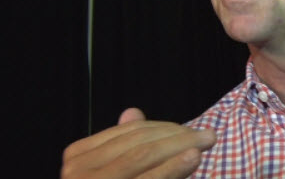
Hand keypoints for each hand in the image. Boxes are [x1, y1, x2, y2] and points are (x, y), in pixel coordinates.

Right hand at [61, 108, 215, 178]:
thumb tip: (133, 112)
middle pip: (138, 142)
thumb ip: (123, 146)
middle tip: (208, 135)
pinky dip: (172, 167)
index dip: (164, 127)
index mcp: (78, 157)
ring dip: (180, 145)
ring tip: (207, 142)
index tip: (191, 130)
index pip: (128, 133)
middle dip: (177, 135)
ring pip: (144, 154)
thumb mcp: (115, 172)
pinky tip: (192, 158)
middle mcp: (76, 171)